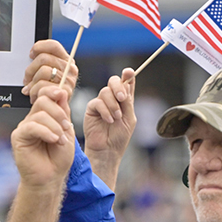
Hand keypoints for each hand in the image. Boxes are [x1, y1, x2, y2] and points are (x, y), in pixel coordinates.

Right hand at [11, 84, 74, 189]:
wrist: (50, 178)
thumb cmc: (58, 159)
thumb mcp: (66, 131)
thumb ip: (64, 112)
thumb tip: (61, 92)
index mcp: (45, 116)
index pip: (45, 95)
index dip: (54, 92)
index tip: (63, 95)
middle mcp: (33, 119)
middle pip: (43, 100)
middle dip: (58, 112)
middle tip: (66, 127)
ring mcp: (25, 127)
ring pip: (39, 114)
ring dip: (54, 126)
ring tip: (60, 140)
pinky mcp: (19, 137)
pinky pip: (31, 126)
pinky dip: (45, 131)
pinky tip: (53, 140)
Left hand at [22, 40, 77, 103]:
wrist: (58, 111)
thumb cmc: (51, 92)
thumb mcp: (50, 75)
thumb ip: (44, 63)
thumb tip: (32, 55)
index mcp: (67, 60)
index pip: (53, 45)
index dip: (39, 47)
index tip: (31, 54)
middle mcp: (69, 69)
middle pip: (44, 58)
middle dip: (30, 70)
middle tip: (27, 79)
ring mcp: (68, 80)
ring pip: (43, 71)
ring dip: (32, 83)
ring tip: (30, 90)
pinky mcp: (63, 92)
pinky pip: (43, 86)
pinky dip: (34, 92)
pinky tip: (34, 96)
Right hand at [83, 69, 136, 187]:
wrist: (107, 150)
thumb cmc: (119, 137)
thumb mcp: (129, 118)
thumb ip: (128, 101)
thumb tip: (127, 82)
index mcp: (124, 100)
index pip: (126, 83)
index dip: (128, 75)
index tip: (128, 72)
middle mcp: (113, 99)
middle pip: (114, 81)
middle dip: (119, 87)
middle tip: (122, 99)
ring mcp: (101, 103)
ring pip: (105, 91)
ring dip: (113, 105)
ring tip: (116, 118)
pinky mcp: (91, 109)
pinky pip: (97, 102)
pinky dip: (105, 110)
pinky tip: (109, 120)